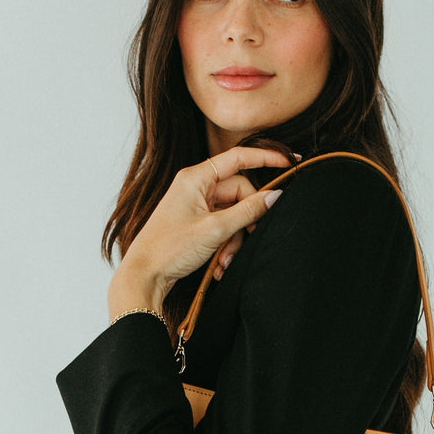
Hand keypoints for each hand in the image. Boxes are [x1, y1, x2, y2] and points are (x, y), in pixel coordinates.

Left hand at [108, 146, 289, 317]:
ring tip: (224, 261)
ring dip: (234, 240)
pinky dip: (224, 246)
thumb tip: (275, 195)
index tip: (289, 162)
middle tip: (249, 236)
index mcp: (195, 178)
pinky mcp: (194, 224)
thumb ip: (248, 211)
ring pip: (231, 215)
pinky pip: (220, 228)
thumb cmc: (170, 248)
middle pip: (238, 193)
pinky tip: (218, 266)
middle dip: (245, 220)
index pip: (238, 158)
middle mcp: (195, 187)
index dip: (266, 159)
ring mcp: (194, 206)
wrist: (144, 276)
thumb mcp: (215, 229)